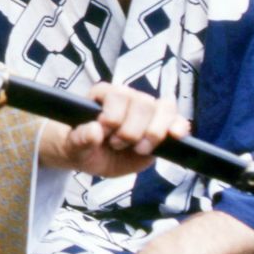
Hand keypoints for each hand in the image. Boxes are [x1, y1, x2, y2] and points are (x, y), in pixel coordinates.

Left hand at [65, 82, 189, 176]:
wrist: (94, 158)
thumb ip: (80, 138)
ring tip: (139, 149)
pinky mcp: (161, 127)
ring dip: (153, 133)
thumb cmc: (82, 146)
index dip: (113, 118)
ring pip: (164, 108)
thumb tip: (95, 130)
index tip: (104, 134)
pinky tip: (175, 137)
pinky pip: (177, 119)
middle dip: (131, 131)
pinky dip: (179, 127)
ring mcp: (147, 111)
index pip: (118, 95)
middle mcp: (129, 97)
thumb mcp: (74, 146)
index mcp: (105, 94)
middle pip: (143, 103)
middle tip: (117, 145)